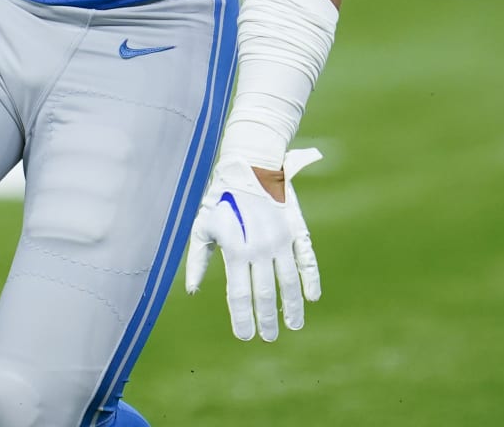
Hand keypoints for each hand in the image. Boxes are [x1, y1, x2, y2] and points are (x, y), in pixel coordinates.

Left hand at [184, 147, 323, 340]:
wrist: (250, 165)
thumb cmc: (220, 198)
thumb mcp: (202, 226)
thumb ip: (197, 260)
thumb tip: (191, 291)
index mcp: (235, 250)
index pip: (239, 295)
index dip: (243, 319)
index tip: (245, 336)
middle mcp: (259, 248)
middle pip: (265, 294)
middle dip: (267, 320)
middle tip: (269, 337)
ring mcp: (281, 240)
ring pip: (289, 282)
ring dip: (291, 306)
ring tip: (292, 324)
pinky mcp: (296, 230)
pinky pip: (307, 260)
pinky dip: (311, 280)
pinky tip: (312, 297)